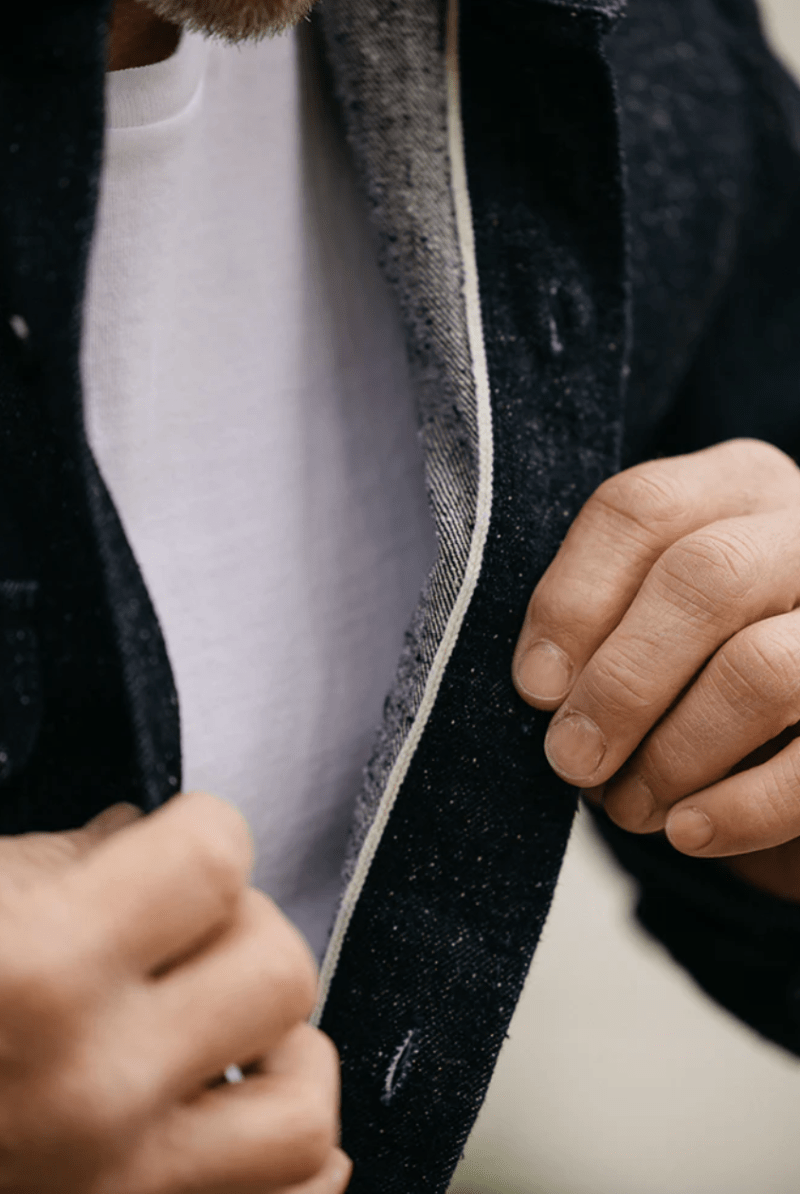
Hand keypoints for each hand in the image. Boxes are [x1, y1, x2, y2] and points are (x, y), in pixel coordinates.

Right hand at [0, 792, 349, 1193]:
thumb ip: (58, 864)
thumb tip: (137, 836)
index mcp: (43, 972)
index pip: (216, 858)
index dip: (203, 829)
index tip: (178, 842)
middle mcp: (93, 1088)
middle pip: (280, 970)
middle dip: (244, 931)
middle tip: (193, 934)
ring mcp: (117, 1185)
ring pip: (305, 1112)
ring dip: (283, 1058)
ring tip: (229, 1035)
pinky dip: (287, 1164)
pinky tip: (240, 1117)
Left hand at [512, 438, 799, 900]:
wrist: (796, 718)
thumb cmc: (700, 657)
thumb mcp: (652, 613)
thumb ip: (601, 624)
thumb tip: (547, 687)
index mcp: (735, 488)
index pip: (641, 509)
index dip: (573, 601)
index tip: (535, 687)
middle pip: (704, 578)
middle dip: (621, 683)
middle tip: (571, 760)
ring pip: (761, 670)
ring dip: (674, 753)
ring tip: (627, 805)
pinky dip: (742, 808)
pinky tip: (688, 833)